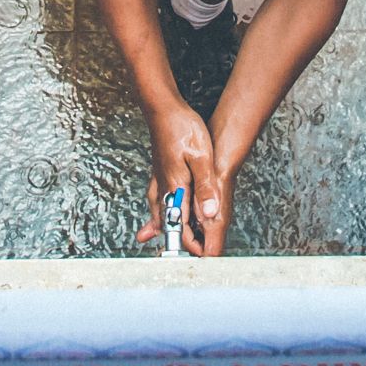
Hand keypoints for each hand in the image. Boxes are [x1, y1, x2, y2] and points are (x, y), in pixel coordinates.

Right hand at [141, 103, 221, 253]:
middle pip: (170, 225)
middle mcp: (164, 189)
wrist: (162, 108)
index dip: (194, 244)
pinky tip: (156, 218)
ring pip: (160, 214)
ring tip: (168, 248)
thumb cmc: (182, 128)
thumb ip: (205, 187)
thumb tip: (209, 213)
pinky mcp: (160, 174)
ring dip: (167, 231)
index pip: (181, 227)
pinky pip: (158, 202)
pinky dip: (159, 215)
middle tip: (193, 256)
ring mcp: (159, 181)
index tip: (206, 256)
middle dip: (181, 242)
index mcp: (175, 188)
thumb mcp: (201, 156)